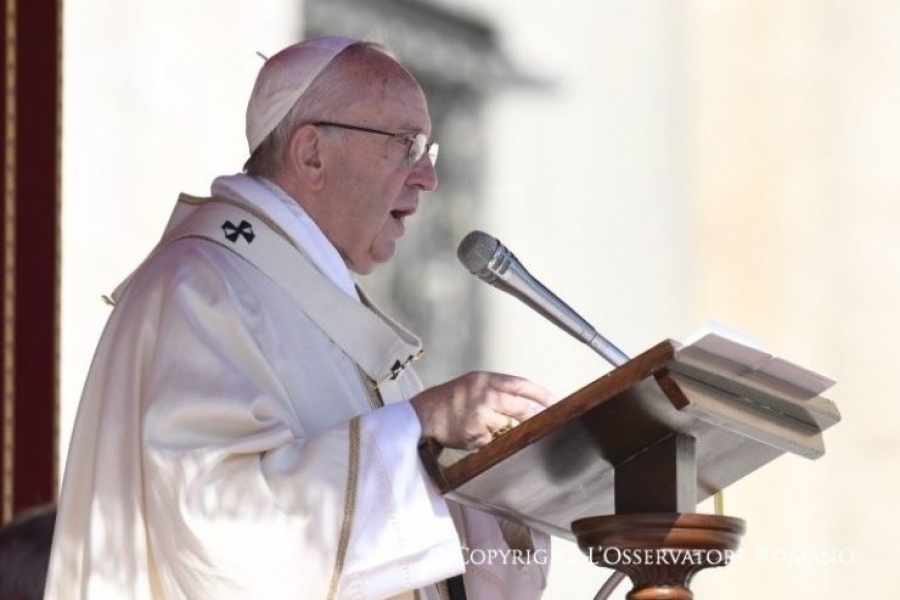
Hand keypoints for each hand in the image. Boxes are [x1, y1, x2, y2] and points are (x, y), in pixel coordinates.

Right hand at [410, 372, 555, 449]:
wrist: (423, 415)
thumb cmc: (449, 400)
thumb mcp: (472, 384)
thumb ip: (496, 390)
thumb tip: (526, 404)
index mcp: (484, 379)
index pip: (520, 384)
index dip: (541, 393)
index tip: (554, 401)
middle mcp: (483, 394)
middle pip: (520, 407)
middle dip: (530, 417)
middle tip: (537, 423)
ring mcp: (479, 414)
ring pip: (508, 426)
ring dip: (505, 430)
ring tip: (491, 428)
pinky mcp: (475, 434)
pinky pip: (493, 441)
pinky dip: (490, 441)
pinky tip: (477, 436)